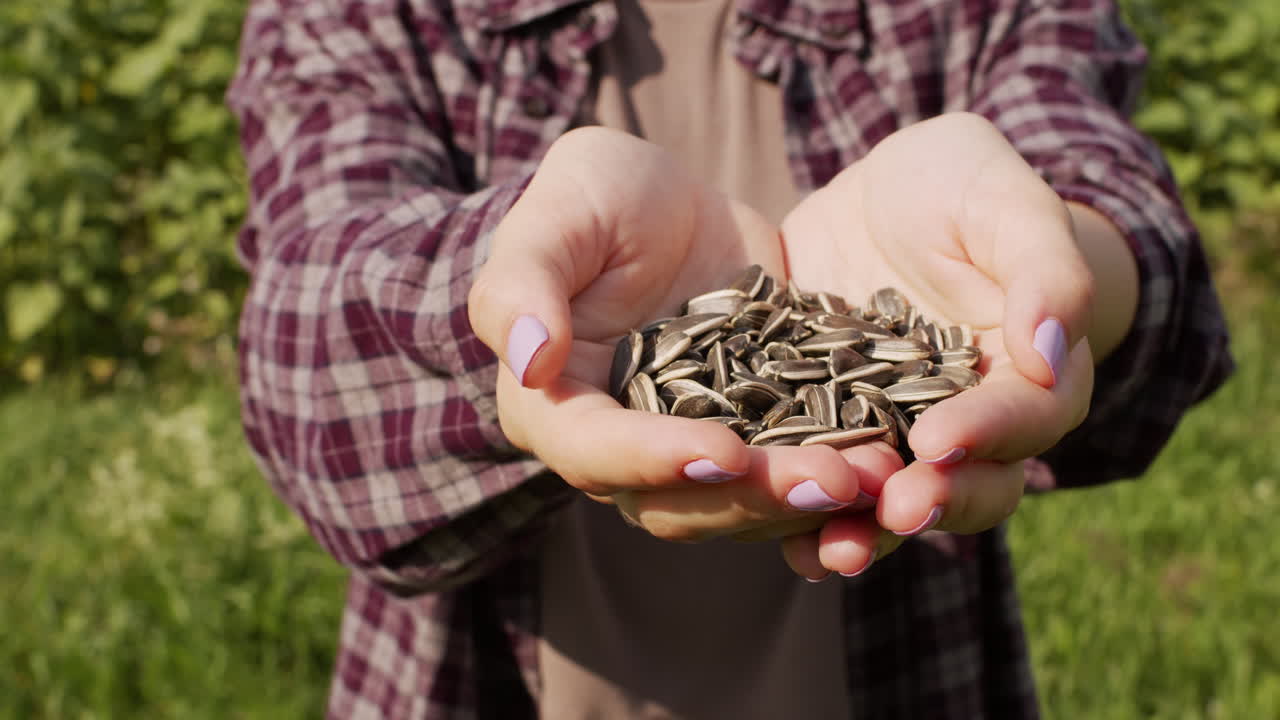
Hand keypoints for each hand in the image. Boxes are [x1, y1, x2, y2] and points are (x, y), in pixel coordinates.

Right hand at [468, 127, 898, 542]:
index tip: (721, 453)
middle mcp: (623, 447)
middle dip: (753, 496)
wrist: (670, 203)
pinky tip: (894, 461)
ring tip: (878, 473)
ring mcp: (695, 447)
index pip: (593, 452)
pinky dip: (839, 474)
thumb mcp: (562, 210)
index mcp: (558, 405)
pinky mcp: (759, 436)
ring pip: (743, 502)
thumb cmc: (598, 196)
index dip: (652, 460)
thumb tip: (526, 359)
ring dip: (807, 498)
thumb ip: (524, 279)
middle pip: (678, 500)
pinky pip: (794, 472)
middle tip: (830, 479)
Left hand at [775, 113, 1096, 578]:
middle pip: (969, 484)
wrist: (884, 195)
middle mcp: (968, 421)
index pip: (1024, 415)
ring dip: (865, 532)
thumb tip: (1053, 348)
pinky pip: (825, 484)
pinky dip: (804, 515)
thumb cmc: (961, 186)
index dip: (987, 433)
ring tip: (830, 552)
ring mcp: (896, 434)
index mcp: (1029, 373)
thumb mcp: (1002, 202)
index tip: (940, 440)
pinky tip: (776, 537)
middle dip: (934, 502)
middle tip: (896, 511)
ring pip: (894, 502)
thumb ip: (1043, 269)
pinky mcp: (830, 430)